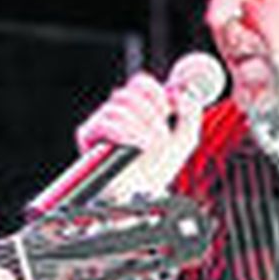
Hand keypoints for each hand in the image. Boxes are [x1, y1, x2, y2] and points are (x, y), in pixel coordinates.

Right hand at [74, 71, 202, 199]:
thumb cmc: (158, 170)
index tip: (168, 110)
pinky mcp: (88, 137)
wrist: (141, 197)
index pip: (139, 83)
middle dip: (150, 114)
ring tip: (150, 146)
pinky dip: (126, 133)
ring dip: (141, 127)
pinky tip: (137, 146)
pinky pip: (105, 124)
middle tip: (162, 135)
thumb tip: (183, 91)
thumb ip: (190, 113)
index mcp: (135, 109)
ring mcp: (100, 123)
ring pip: (118, 109)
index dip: (156, 92)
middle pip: (128, 93)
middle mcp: (114, 112)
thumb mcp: (184, 139)